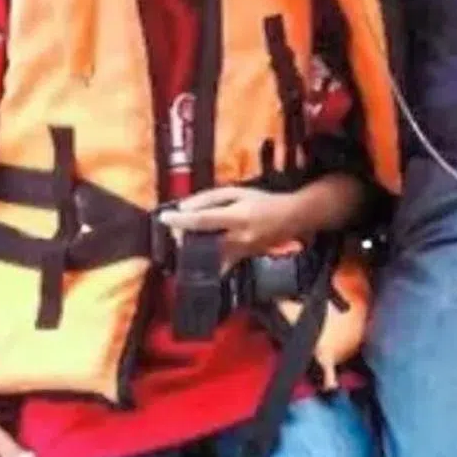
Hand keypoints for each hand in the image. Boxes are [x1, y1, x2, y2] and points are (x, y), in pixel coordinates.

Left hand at [160, 186, 302, 269]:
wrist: (292, 218)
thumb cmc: (264, 201)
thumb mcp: (239, 191)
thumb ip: (211, 198)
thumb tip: (184, 208)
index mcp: (238, 216)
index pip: (203, 220)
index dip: (182, 220)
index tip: (164, 218)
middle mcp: (239, 237)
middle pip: (202, 242)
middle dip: (184, 236)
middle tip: (177, 227)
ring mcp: (241, 252)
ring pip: (207, 256)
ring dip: (192, 248)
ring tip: (187, 237)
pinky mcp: (242, 260)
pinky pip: (218, 265)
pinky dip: (205, 261)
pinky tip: (199, 256)